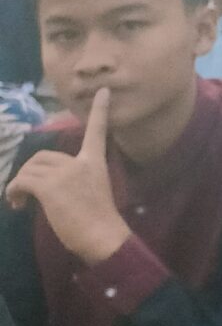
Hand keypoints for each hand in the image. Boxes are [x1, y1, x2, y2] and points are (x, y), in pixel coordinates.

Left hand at [5, 90, 130, 266]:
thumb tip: (46, 183)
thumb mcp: (92, 191)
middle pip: (42, 156)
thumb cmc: (98, 221)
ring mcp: (65, 173)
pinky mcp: (50, 186)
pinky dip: (14, 192)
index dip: (100, 110)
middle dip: (28, 173)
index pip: (98, 130)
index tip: (103, 90)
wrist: (101, 236)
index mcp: (95, 162)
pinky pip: (22, 181)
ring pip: (29, 169)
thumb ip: (74, 179)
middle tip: (25, 194)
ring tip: (19, 202)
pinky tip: (18, 204)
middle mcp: (80, 162)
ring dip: (18, 185)